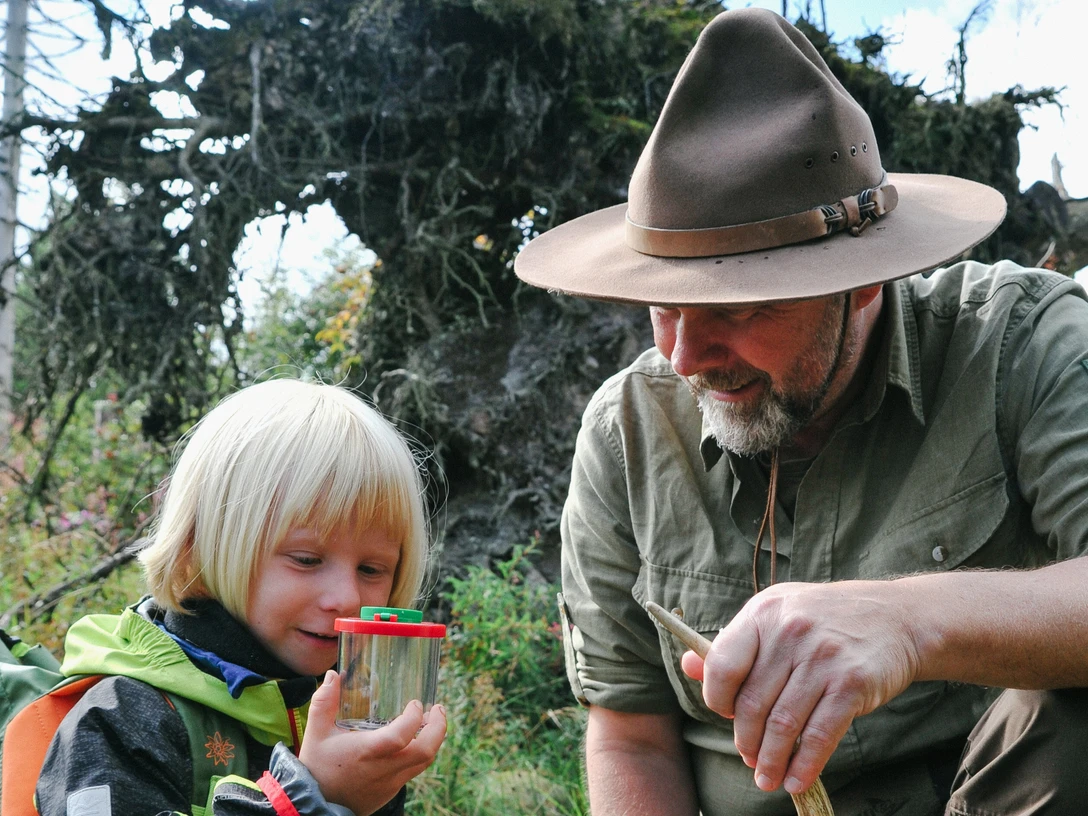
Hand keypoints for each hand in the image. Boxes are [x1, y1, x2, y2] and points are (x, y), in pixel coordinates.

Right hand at [300, 670, 446, 814]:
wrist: (314, 806)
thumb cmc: (316, 768)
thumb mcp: (316, 732)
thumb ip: (324, 702)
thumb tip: (332, 675)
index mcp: (367, 753)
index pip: (401, 737)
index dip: (413, 718)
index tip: (415, 703)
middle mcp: (383, 770)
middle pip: (425, 752)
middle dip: (439, 728)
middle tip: (438, 710)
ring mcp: (390, 783)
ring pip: (424, 762)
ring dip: (432, 740)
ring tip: (429, 721)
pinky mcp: (391, 792)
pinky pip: (413, 771)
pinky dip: (419, 753)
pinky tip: (412, 740)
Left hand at [679, 580, 920, 795]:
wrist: (896, 617)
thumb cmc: (824, 620)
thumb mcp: (775, 615)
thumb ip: (733, 644)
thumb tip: (688, 667)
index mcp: (763, 613)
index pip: (722, 665)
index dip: (717, 700)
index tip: (725, 717)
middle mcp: (790, 632)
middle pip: (752, 703)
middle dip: (746, 740)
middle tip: (750, 758)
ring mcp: (823, 657)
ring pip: (784, 724)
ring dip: (772, 761)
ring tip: (767, 778)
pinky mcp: (853, 683)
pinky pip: (820, 735)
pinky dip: (805, 766)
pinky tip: (796, 780)